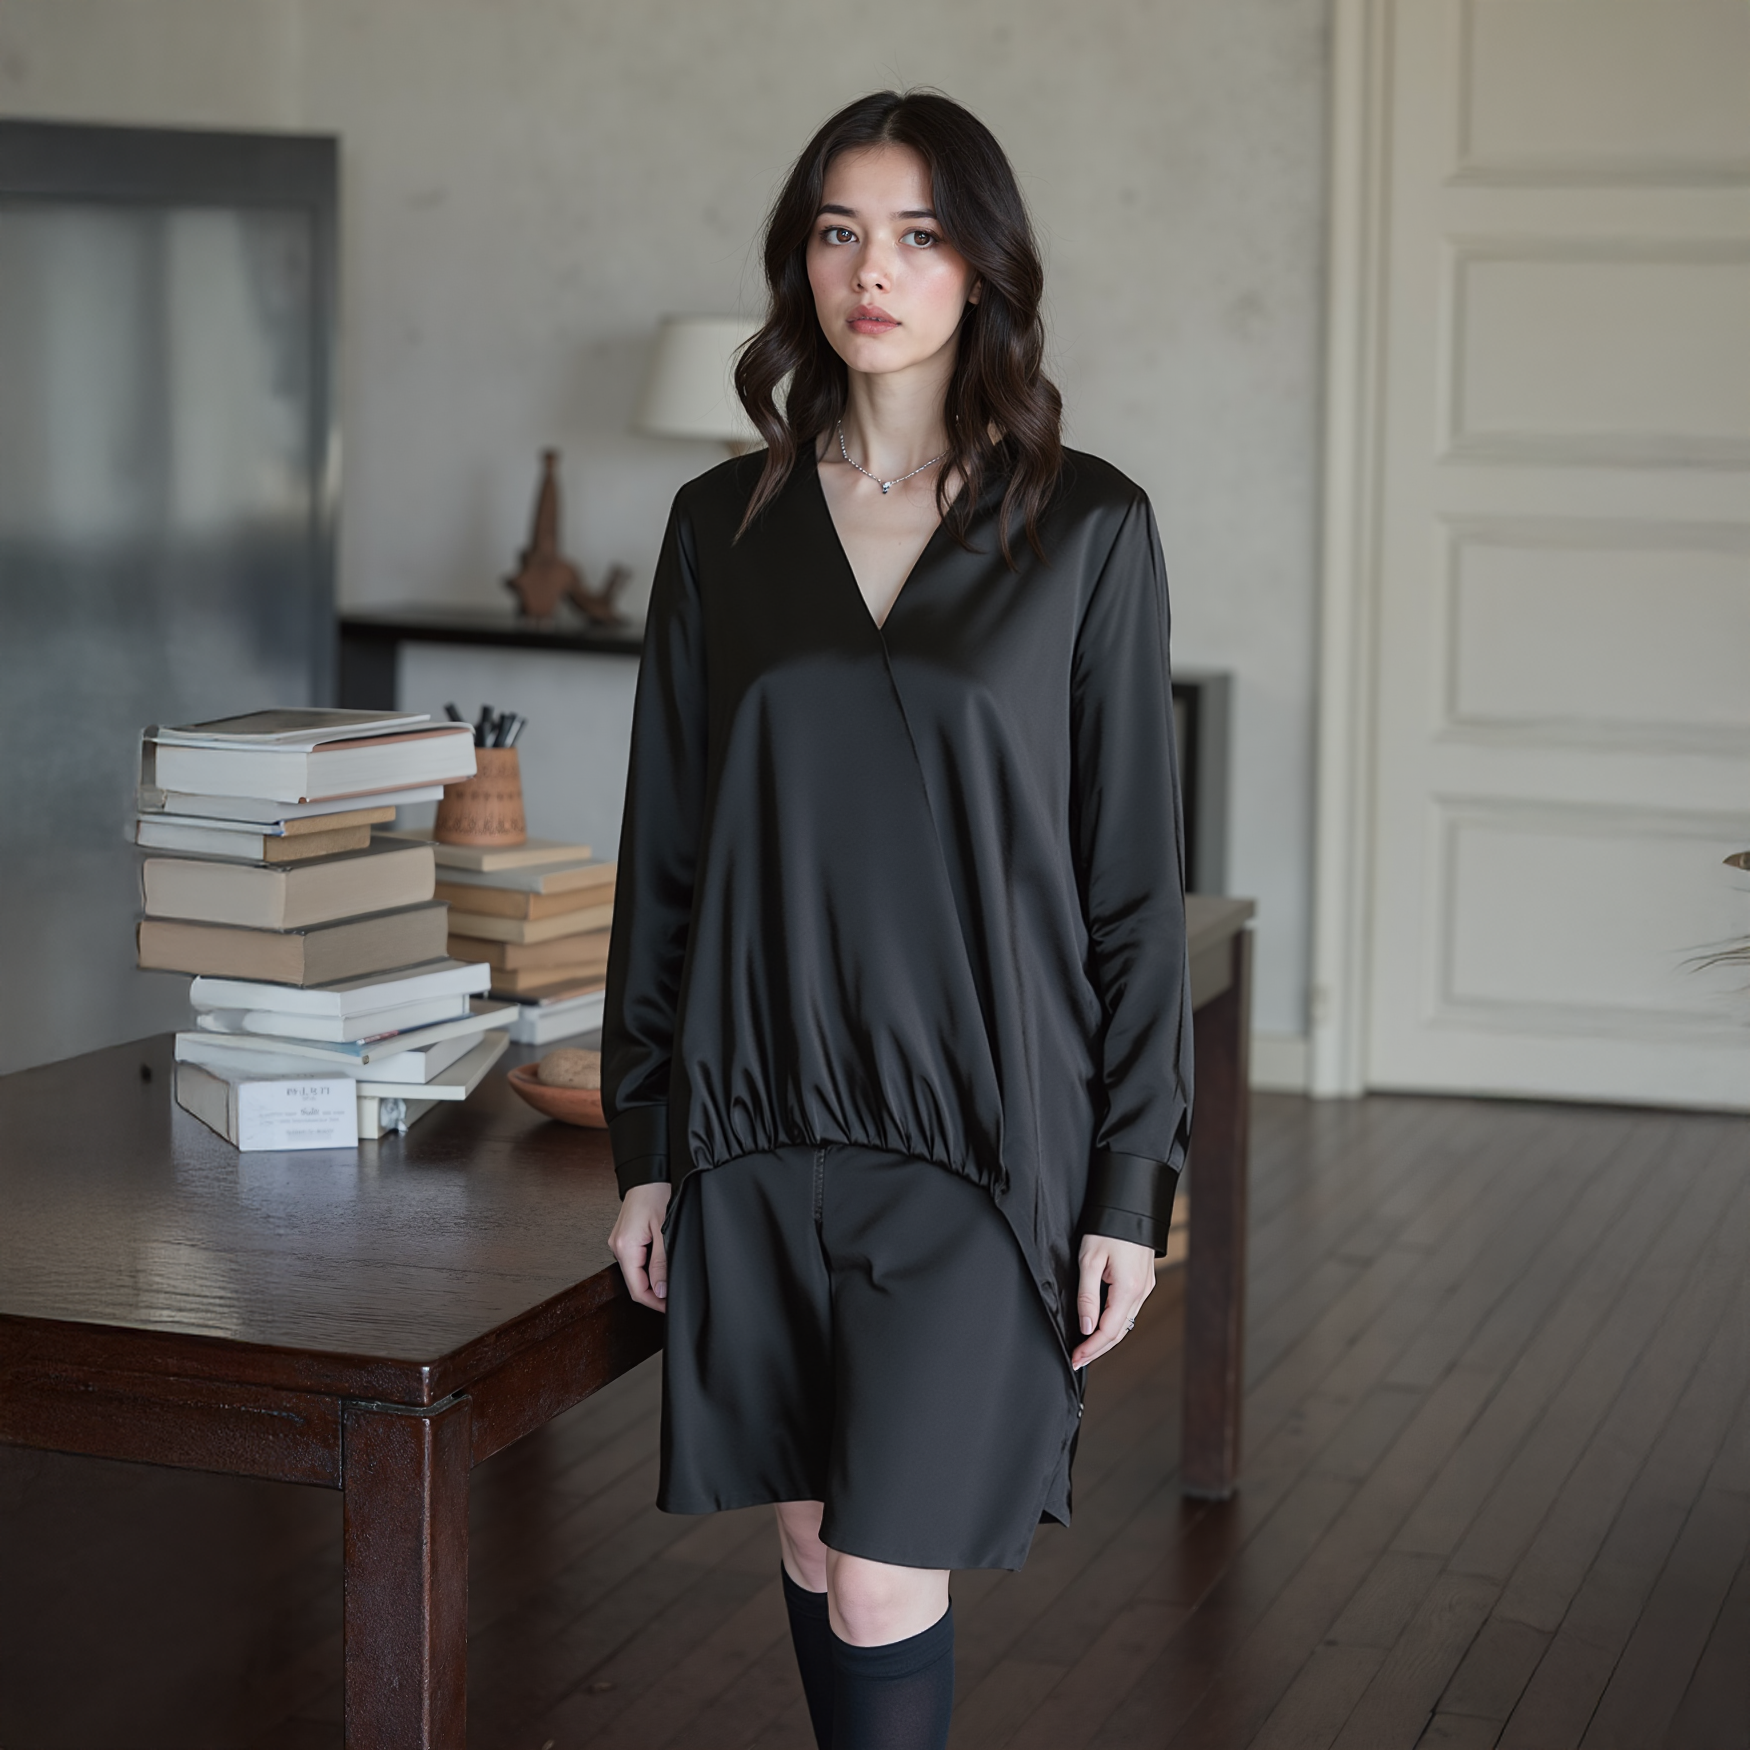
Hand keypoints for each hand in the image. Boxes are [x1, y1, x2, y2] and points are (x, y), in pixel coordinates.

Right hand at [610, 1181, 672, 1312]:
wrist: (647, 1176)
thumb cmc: (656, 1195)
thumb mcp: (664, 1231)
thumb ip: (661, 1263)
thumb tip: (661, 1290)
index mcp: (625, 1247)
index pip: (637, 1289)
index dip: (654, 1302)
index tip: (670, 1307)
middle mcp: (618, 1247)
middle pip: (635, 1283)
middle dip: (654, 1293)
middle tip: (673, 1297)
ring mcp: (619, 1243)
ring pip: (635, 1273)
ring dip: (651, 1280)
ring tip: (670, 1282)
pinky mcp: (624, 1239)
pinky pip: (634, 1261)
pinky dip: (647, 1268)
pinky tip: (660, 1267)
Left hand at [1070, 1232, 1155, 1368]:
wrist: (1130, 1205)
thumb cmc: (1109, 1226)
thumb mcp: (1090, 1260)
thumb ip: (1087, 1296)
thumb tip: (1086, 1326)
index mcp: (1128, 1289)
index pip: (1108, 1331)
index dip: (1091, 1348)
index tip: (1075, 1357)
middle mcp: (1141, 1291)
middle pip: (1119, 1332)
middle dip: (1098, 1348)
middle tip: (1079, 1358)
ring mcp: (1145, 1286)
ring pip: (1126, 1322)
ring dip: (1107, 1337)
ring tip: (1087, 1347)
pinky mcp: (1144, 1280)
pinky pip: (1130, 1309)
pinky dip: (1116, 1322)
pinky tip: (1103, 1324)